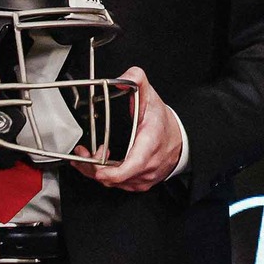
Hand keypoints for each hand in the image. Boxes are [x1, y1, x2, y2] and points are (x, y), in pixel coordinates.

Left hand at [71, 67, 180, 190]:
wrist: (180, 142)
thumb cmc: (163, 123)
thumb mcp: (151, 97)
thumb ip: (137, 81)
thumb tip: (121, 78)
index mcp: (149, 145)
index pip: (131, 166)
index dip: (111, 172)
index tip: (96, 167)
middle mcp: (147, 166)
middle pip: (114, 177)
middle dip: (92, 166)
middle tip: (83, 152)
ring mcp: (144, 178)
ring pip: (113, 183)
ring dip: (97, 171)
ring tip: (89, 156)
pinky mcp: (140, 184)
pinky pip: (118, 186)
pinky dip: (106, 177)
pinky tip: (100, 165)